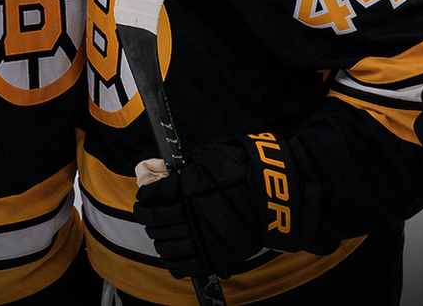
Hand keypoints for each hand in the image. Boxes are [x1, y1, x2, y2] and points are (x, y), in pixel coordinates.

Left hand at [133, 135, 336, 278]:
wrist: (278, 195)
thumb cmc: (246, 169)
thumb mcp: (211, 156)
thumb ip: (187, 169)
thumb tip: (168, 177)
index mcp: (188, 188)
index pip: (154, 195)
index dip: (145, 195)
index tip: (144, 195)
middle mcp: (191, 215)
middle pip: (155, 220)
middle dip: (148, 216)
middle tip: (147, 213)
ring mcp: (202, 238)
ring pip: (165, 244)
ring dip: (158, 237)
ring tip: (159, 231)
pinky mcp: (214, 256)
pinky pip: (183, 266)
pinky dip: (172, 260)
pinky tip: (171, 251)